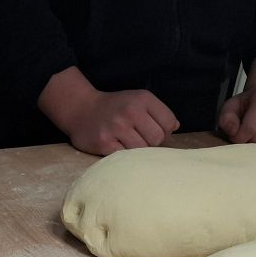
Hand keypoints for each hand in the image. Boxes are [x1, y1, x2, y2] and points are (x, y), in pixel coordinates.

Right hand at [39, 66, 179, 155]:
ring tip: (127, 143)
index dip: (164, 132)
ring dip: (137, 151)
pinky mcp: (104, 143)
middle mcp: (130, 111)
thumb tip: (175, 128)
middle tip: (139, 140)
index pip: (169, 123)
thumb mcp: (137, 99)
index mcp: (142, 99)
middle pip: (157, 139)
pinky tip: (117, 147)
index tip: (152, 132)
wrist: (80, 109)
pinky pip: (125, 157)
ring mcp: (116, 128)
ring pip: (142, 150)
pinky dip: (124, 156)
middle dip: (151, 143)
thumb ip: (158, 112)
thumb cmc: (114, 107)